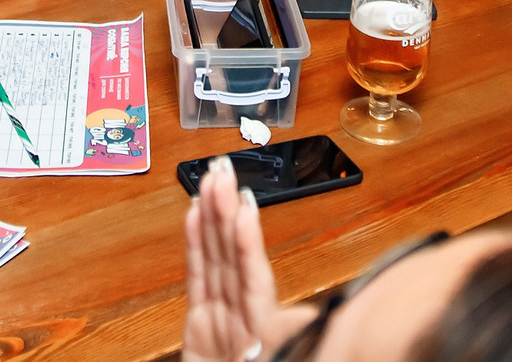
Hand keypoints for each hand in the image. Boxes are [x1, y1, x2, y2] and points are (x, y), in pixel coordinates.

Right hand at [182, 157, 277, 361]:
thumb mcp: (290, 354)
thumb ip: (296, 337)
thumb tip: (316, 323)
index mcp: (265, 327)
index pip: (254, 272)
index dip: (245, 237)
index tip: (243, 200)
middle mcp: (243, 315)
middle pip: (231, 254)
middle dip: (225, 209)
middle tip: (222, 169)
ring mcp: (220, 316)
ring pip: (214, 258)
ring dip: (210, 216)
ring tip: (210, 180)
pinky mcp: (198, 325)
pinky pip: (197, 278)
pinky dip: (195, 246)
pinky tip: (194, 216)